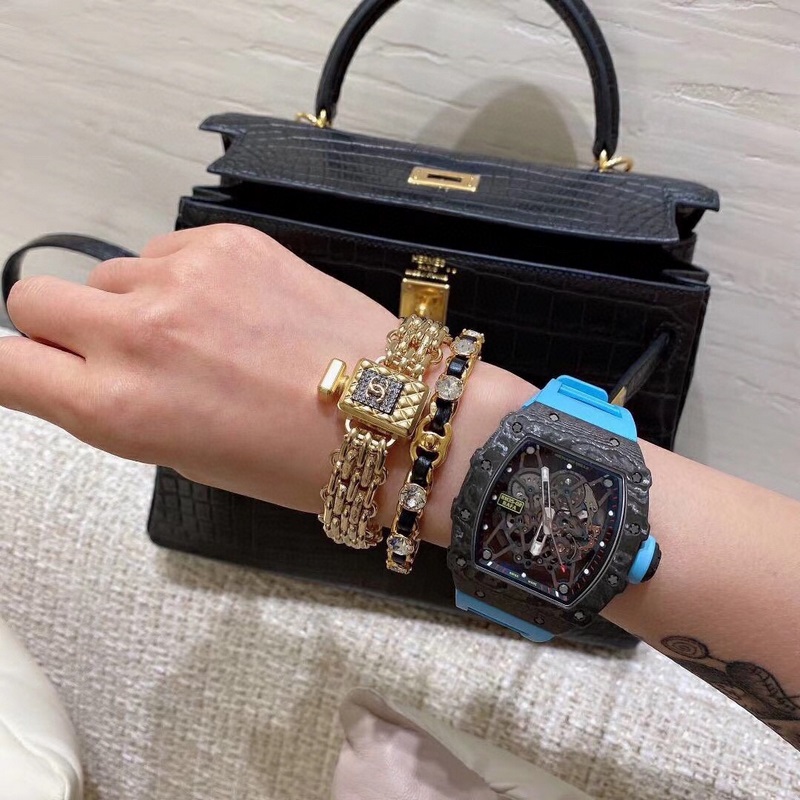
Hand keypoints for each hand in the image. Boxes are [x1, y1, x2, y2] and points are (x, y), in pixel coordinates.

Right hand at [1, 224, 396, 512]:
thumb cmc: (290, 457)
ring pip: (108, 272)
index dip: (15, 366)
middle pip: (33, 299)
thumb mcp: (182, 453)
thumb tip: (82, 364)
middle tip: (116, 349)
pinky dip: (181, 276)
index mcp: (117, 409)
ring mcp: (182, 277)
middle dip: (62, 327)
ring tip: (200, 333)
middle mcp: (137, 334)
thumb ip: (116, 404)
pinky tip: (233, 307)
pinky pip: (165, 249)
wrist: (386, 414)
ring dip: (133, 300)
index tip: (35, 368)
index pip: (3, 364)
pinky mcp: (226, 241)